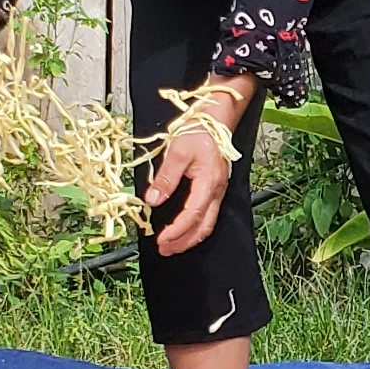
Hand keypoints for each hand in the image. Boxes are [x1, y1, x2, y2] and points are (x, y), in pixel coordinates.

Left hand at [145, 76, 252, 255]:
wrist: (215, 119)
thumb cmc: (198, 131)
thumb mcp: (177, 151)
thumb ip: (165, 178)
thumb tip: (152, 200)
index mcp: (209, 182)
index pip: (192, 215)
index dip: (176, 231)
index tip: (160, 239)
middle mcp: (216, 190)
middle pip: (203, 226)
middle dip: (183, 242)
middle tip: (164, 250)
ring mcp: (217, 191)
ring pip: (207, 224)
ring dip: (189, 238)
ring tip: (170, 246)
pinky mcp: (214, 189)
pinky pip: (207, 216)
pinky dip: (194, 228)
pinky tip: (182, 231)